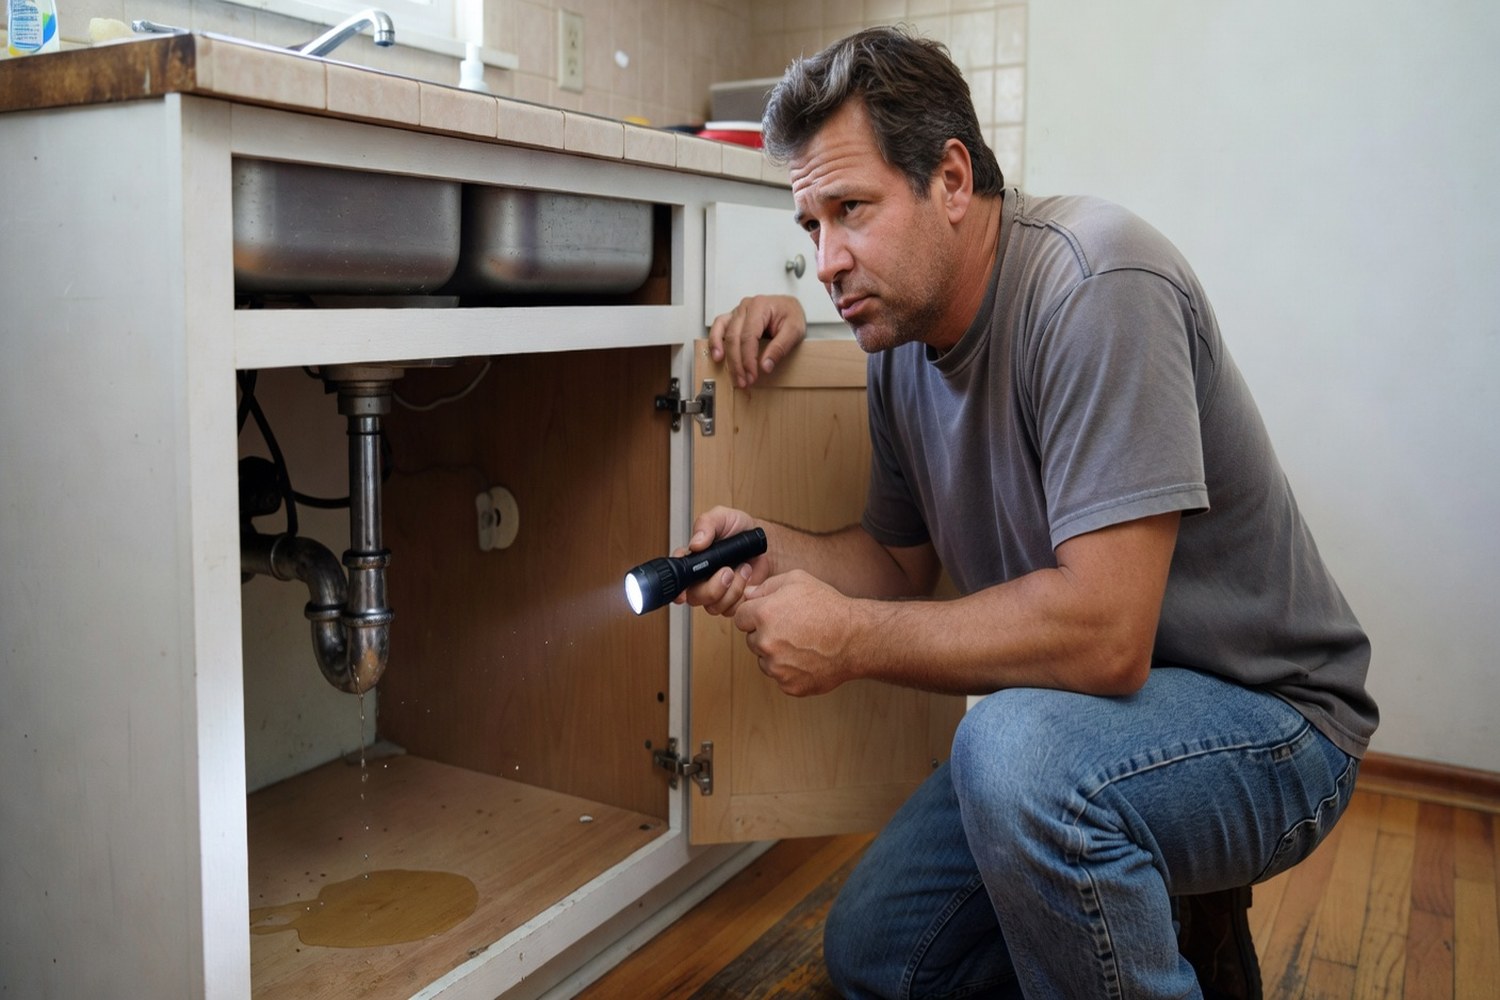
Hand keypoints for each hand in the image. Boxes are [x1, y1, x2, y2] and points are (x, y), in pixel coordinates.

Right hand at [676, 506, 769, 616]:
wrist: (766, 543)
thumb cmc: (741, 529)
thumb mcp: (722, 517)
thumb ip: (706, 525)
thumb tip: (695, 543)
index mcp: (693, 560)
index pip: (678, 577)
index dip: (676, 588)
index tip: (682, 592)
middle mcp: (701, 579)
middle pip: (693, 597)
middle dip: (711, 588)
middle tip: (727, 571)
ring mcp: (717, 592)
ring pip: (713, 606)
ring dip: (731, 590)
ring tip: (742, 569)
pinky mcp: (732, 601)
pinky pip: (731, 610)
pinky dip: (741, 595)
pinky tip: (746, 578)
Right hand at [708, 295, 806, 387]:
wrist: (789, 307)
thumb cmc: (791, 315)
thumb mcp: (794, 331)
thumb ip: (780, 348)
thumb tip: (765, 366)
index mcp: (760, 306)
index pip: (749, 336)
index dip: (748, 359)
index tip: (752, 376)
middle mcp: (745, 307)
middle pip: (734, 338)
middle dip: (738, 363)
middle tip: (744, 381)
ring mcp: (737, 312)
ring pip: (724, 334)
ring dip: (726, 356)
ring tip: (731, 373)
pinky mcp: (733, 318)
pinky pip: (718, 328)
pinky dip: (715, 342)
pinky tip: (717, 356)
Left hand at [733, 571, 853, 696]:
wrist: (855, 639)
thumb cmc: (829, 607)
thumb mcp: (798, 581)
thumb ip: (766, 586)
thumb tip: (747, 594)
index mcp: (764, 615)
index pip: (740, 617)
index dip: (755, 614)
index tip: (771, 614)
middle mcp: (766, 642)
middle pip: (751, 640)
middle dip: (765, 634)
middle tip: (792, 628)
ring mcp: (777, 667)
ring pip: (765, 660)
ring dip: (776, 654)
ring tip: (802, 643)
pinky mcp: (789, 685)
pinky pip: (780, 677)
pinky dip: (790, 670)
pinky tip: (807, 658)